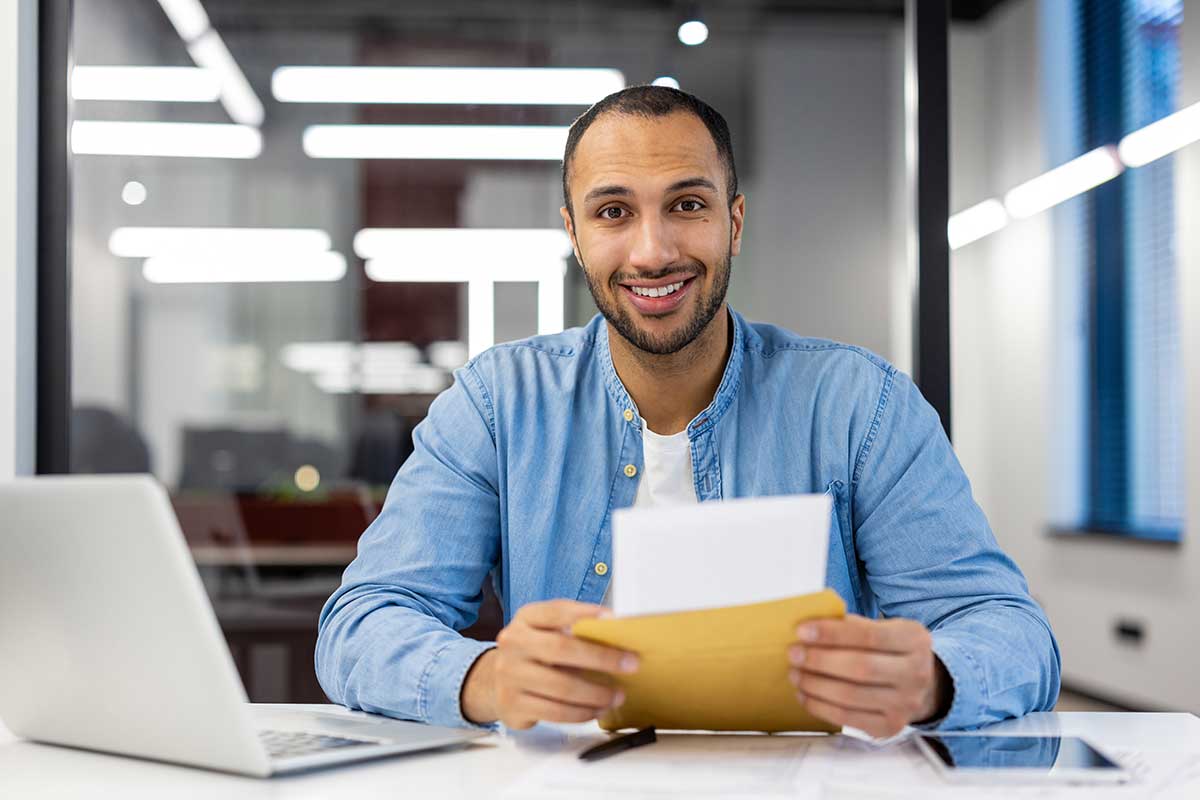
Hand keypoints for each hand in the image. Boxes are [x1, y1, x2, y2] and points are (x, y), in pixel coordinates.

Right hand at [460, 599, 638, 728]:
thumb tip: (616, 631)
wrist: (495, 681)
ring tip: (617, 695)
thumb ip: (572, 627)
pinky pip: (555, 713)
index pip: (556, 611)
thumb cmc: (533, 652)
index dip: (585, 614)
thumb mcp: (544, 630)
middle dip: (601, 657)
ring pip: (561, 687)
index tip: (613, 619)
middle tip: (630, 664)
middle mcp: (513, 644)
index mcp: (525, 619)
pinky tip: (597, 710)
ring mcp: (510, 676)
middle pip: (560, 648)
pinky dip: (582, 713)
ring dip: (596, 693)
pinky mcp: (513, 705)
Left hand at [787, 614, 950, 737]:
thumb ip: (851, 625)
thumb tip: (809, 628)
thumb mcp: (882, 628)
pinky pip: (848, 718)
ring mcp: (905, 704)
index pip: (869, 635)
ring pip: (851, 696)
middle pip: (860, 667)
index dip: (832, 633)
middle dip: (819, 660)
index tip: (801, 630)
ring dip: (815, 685)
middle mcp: (916, 673)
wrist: (920, 685)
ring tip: (795, 674)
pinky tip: (804, 694)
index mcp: (914, 639)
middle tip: (793, 653)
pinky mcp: (890, 727)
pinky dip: (820, 706)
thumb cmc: (888, 650)